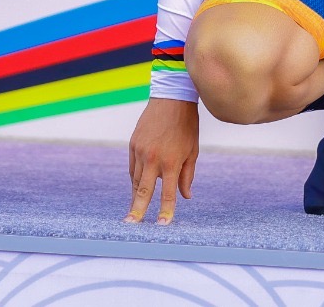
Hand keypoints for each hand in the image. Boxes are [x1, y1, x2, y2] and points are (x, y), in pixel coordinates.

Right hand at [126, 97, 198, 223]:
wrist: (172, 98)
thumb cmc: (187, 125)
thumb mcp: (193, 151)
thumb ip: (187, 175)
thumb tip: (186, 197)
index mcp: (171, 161)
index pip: (167, 193)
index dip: (165, 211)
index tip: (162, 225)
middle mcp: (153, 158)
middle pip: (143, 191)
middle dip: (137, 210)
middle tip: (131, 225)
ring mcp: (140, 151)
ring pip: (135, 179)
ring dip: (135, 195)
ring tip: (133, 211)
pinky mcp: (133, 144)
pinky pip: (132, 167)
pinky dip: (135, 178)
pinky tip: (136, 187)